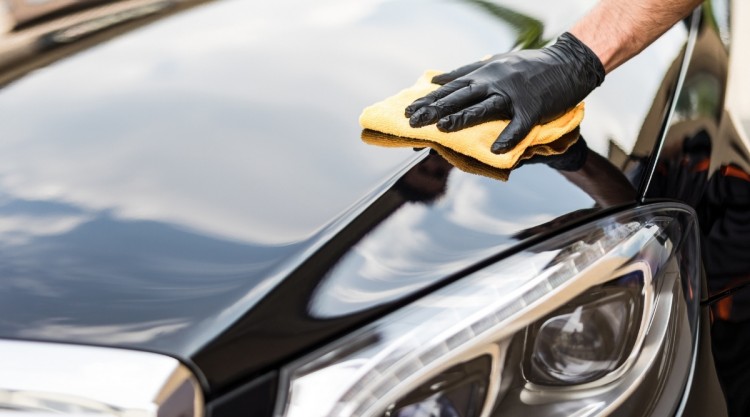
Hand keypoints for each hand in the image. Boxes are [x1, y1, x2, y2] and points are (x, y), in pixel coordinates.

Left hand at [405, 32, 603, 153]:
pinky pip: (520, 125)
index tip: (408, 111)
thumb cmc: (528, 66)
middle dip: (435, 109)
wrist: (567, 63)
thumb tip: (436, 80)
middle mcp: (494, 82)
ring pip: (485, 107)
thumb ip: (465, 73)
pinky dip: (509, 137)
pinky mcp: (533, 108)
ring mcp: (514, 95)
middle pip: (460, 97)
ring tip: (444, 128)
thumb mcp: (494, 63)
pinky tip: (496, 150)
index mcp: (484, 74)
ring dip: (463, 117)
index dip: (428, 101)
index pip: (450, 89)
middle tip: (413, 122)